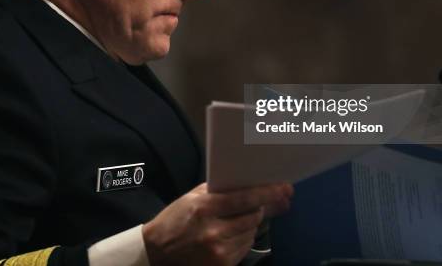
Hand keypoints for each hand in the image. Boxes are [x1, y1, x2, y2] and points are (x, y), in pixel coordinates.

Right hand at [143, 182, 292, 265]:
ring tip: (231, 222)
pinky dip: (242, 240)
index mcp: (205, 208)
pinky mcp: (222, 265)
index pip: (245, 199)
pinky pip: (244, 248)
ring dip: (248, 226)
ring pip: (250, 233)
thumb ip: (218, 190)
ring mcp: (219, 251)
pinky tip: (228, 236)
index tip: (284, 189)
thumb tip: (249, 184)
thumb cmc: (174, 221)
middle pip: (253, 217)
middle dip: (258, 209)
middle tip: (260, 204)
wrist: (156, 253)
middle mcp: (214, 231)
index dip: (268, 193)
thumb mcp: (191, 198)